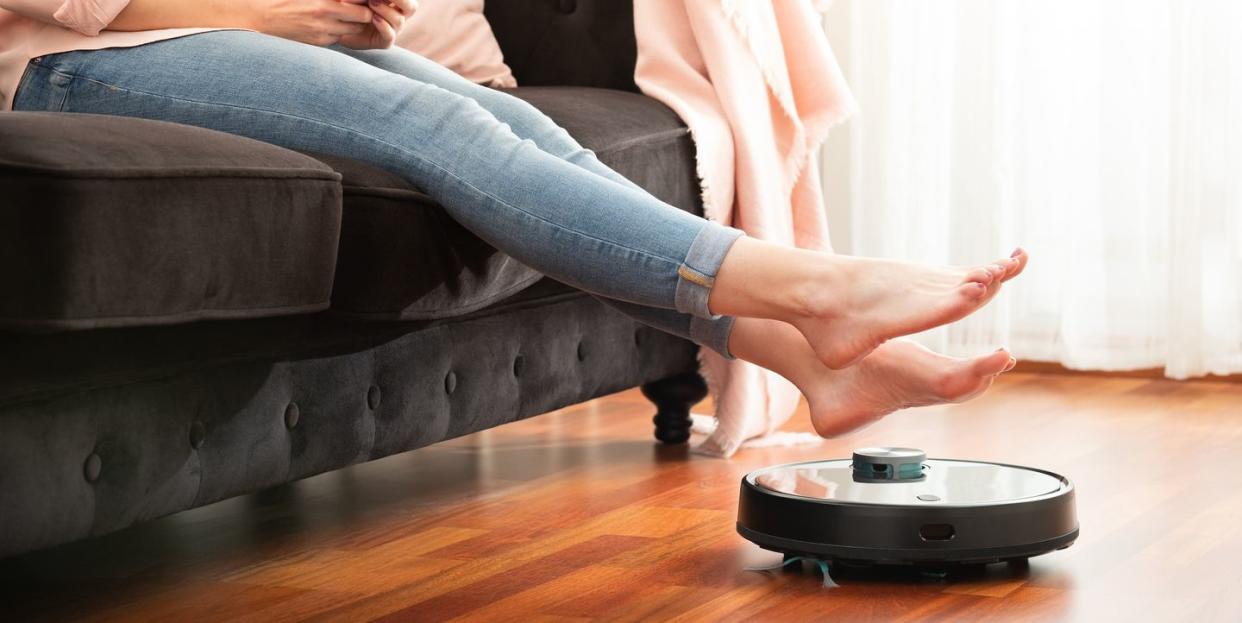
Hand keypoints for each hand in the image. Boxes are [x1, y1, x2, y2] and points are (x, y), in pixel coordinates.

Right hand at [248, 0, 373, 46]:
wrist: (263, 16)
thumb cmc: (286, 0)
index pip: (361, 2)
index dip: (365, 2)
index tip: (362, 2)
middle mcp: (326, 12)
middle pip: (364, 16)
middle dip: (364, 13)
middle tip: (359, 9)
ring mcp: (324, 29)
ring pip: (354, 29)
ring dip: (353, 23)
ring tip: (344, 16)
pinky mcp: (319, 41)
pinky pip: (339, 37)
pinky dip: (338, 32)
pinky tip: (329, 24)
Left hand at [338, 0, 417, 49]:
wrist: (338, 24)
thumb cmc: (349, 5)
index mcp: (395, 3)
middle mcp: (397, 16)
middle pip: (411, 8)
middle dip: (401, 0)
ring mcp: (392, 30)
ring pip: (399, 21)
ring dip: (385, 10)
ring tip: (371, 3)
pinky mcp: (383, 42)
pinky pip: (389, 36)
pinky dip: (383, 26)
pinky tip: (373, 18)